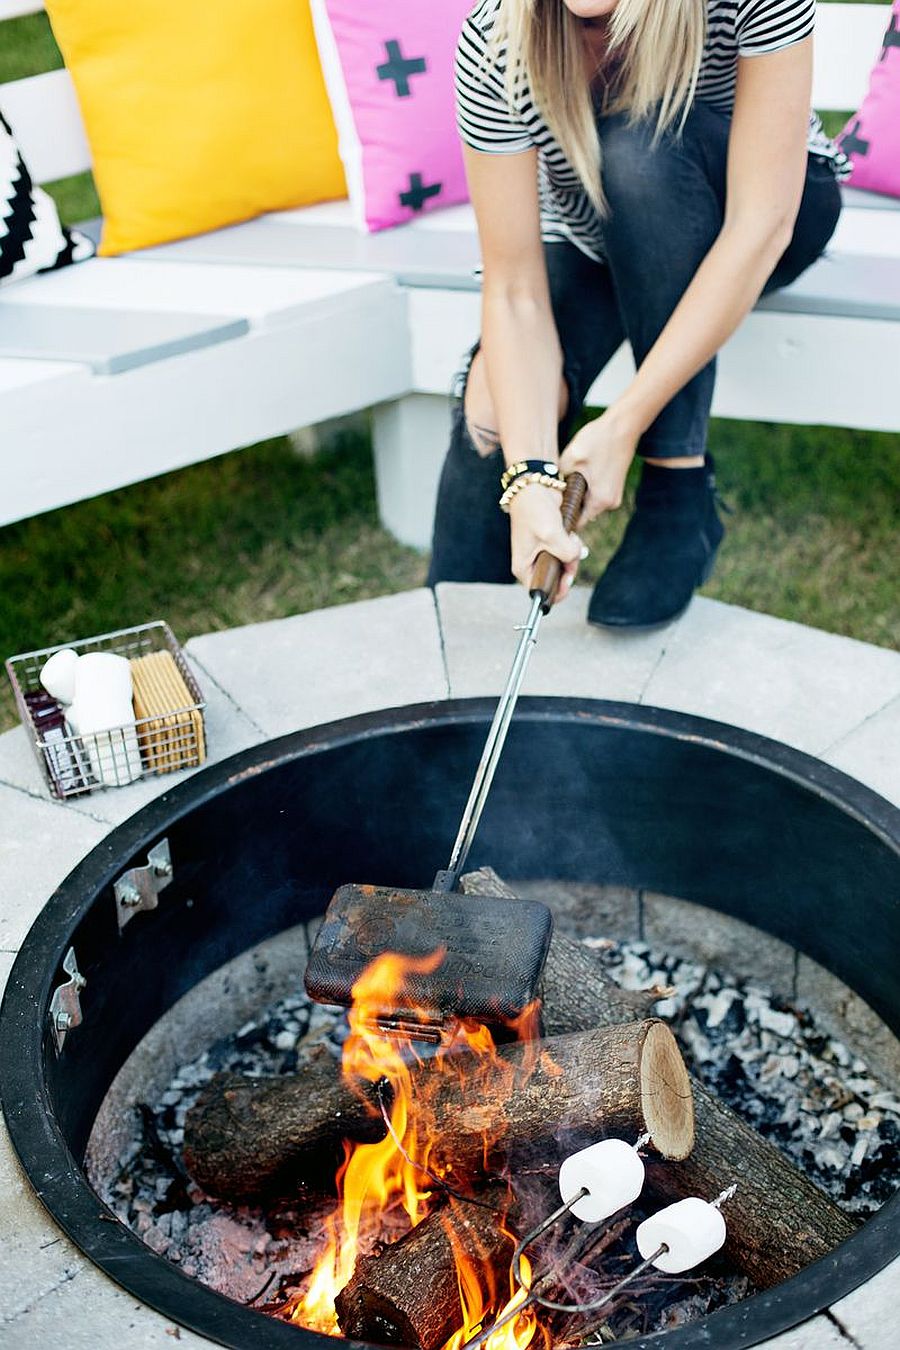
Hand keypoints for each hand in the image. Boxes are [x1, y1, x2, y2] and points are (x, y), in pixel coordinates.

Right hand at [508, 482, 583, 604]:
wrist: (535, 488)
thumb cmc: (534, 512)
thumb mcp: (551, 535)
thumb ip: (567, 553)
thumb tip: (577, 556)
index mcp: (523, 568)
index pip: (539, 591)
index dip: (556, 592)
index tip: (568, 580)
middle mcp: (532, 563)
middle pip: (556, 579)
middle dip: (568, 569)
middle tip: (573, 557)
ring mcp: (543, 553)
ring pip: (565, 566)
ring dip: (573, 555)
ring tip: (570, 538)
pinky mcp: (553, 542)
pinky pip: (568, 552)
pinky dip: (573, 545)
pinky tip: (570, 533)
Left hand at [559, 405, 640, 525]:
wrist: (623, 425)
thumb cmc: (598, 440)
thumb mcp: (571, 458)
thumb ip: (560, 480)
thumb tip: (552, 492)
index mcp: (599, 501)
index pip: (577, 523)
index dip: (562, 518)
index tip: (549, 511)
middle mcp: (610, 503)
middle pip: (583, 513)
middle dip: (569, 505)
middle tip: (555, 492)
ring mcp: (615, 495)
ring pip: (589, 503)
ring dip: (578, 495)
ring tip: (568, 479)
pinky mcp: (615, 487)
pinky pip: (596, 495)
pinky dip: (587, 488)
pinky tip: (580, 473)